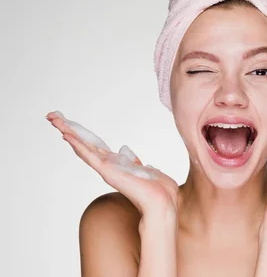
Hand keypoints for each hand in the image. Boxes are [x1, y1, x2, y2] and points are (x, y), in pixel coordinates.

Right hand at [46, 111, 178, 216]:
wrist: (162, 201)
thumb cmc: (158, 189)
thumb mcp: (145, 169)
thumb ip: (133, 161)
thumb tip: (127, 152)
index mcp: (116, 164)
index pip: (95, 147)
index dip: (82, 137)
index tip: (69, 126)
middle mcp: (107, 166)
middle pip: (84, 144)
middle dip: (68, 129)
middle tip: (52, 116)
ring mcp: (105, 168)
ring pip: (82, 147)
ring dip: (68, 131)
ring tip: (53, 118)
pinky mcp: (107, 171)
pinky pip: (89, 155)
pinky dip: (77, 144)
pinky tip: (66, 134)